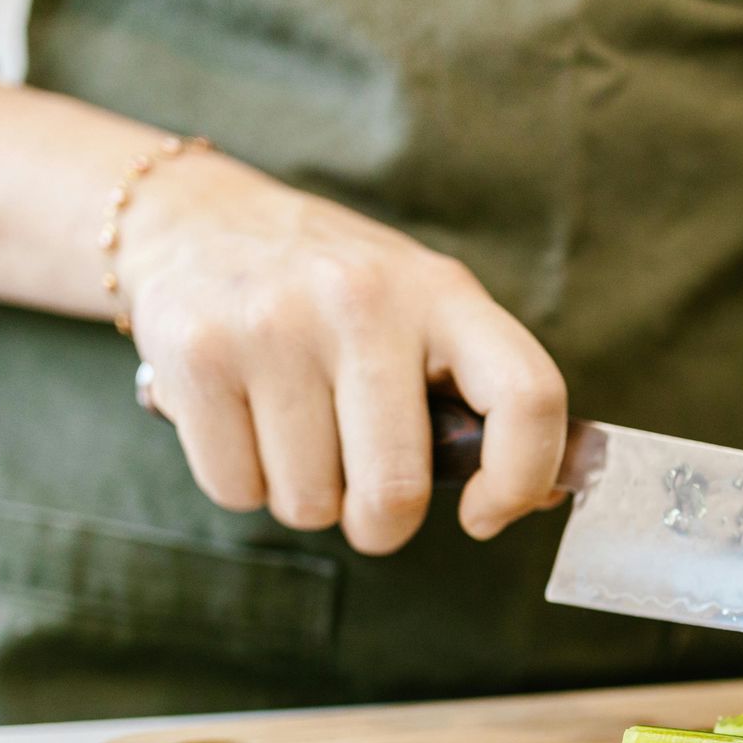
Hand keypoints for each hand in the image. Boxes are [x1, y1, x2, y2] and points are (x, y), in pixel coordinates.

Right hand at [119, 154, 567, 552]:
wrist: (196, 218)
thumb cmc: (333, 294)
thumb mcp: (422, 309)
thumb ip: (479, 392)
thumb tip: (546, 492)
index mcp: (442, 292)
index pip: (526, 396)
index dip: (520, 479)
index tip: (483, 513)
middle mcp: (361, 300)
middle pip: (397, 489)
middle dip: (381, 523)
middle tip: (366, 501)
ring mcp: (274, 325)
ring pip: (310, 503)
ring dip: (307, 498)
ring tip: (294, 432)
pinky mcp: (197, 355)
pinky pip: (237, 491)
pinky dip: (244, 483)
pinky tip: (243, 422)